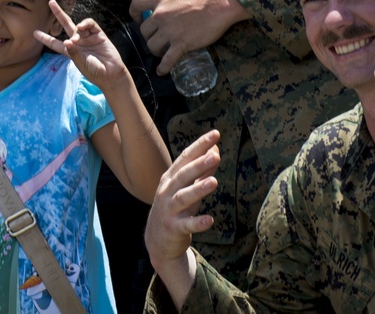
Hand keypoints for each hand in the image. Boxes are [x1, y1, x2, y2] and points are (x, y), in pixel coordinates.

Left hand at [35, 0, 128, 87]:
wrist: (110, 73)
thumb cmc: (94, 71)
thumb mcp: (80, 63)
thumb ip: (73, 53)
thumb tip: (66, 41)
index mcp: (70, 50)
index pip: (54, 43)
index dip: (45, 38)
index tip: (34, 33)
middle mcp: (77, 41)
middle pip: (65, 25)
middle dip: (58, 13)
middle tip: (51, 2)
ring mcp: (88, 37)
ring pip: (78, 25)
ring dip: (75, 29)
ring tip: (76, 39)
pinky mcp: (98, 34)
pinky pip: (90, 24)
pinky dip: (85, 23)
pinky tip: (82, 27)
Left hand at [129, 0, 248, 73]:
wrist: (220, 5)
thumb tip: (172, 2)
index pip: (136, 3)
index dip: (134, 13)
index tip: (138, 19)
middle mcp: (161, 15)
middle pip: (143, 30)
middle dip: (148, 36)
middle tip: (156, 39)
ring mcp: (170, 30)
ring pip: (151, 45)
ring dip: (155, 50)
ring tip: (161, 52)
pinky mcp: (181, 43)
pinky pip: (167, 59)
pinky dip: (163, 67)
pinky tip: (162, 71)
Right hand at [143, 130, 220, 308]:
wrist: (158, 240)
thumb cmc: (176, 209)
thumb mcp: (188, 188)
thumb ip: (202, 171)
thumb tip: (215, 150)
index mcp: (171, 178)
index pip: (186, 158)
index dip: (200, 145)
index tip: (215, 134)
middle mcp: (167, 191)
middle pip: (183, 175)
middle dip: (199, 164)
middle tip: (215, 155)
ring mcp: (169, 209)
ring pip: (183, 197)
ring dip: (198, 190)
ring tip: (213, 183)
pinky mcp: (173, 228)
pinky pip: (186, 225)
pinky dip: (197, 222)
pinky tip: (210, 220)